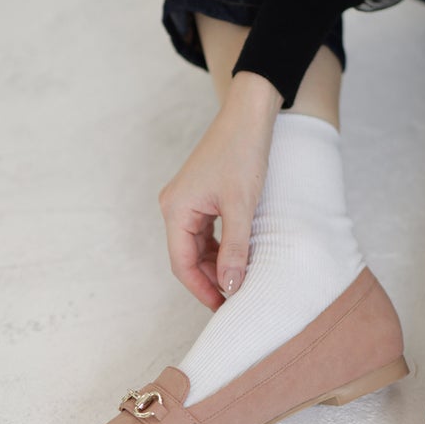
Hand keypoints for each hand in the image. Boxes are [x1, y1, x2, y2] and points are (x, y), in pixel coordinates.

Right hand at [158, 72, 282, 309]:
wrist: (249, 115)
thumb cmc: (243, 153)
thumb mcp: (241, 207)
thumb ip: (235, 249)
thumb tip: (230, 286)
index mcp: (176, 210)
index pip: (181, 264)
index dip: (201, 290)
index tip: (223, 309)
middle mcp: (175, 206)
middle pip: (187, 257)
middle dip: (210, 280)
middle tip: (235, 300)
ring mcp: (187, 201)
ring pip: (198, 246)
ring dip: (216, 265)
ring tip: (240, 283)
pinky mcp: (201, 196)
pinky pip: (206, 232)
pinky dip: (221, 248)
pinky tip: (239, 257)